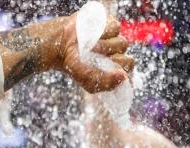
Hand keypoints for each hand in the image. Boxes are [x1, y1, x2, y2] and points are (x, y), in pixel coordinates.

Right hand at [0, 14, 133, 92]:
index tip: (105, 65)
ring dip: (104, 45)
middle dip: (109, 54)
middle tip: (93, 55)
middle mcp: (116, 50)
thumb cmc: (74, 66)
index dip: (119, 64)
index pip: (129, 63)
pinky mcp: (108, 22)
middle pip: (124, 49)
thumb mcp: (89, 81)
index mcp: (115, 65)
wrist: (59, 46)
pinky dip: (104, 32)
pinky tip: (91, 36)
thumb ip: (107, 83)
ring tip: (89, 46)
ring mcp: (113, 36)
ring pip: (120, 39)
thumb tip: (123, 76)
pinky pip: (115, 26)